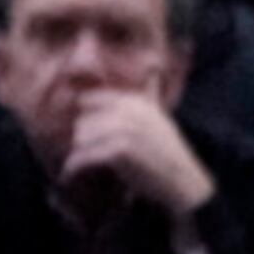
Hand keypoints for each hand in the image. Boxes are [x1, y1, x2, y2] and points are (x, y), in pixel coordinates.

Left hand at [62, 90, 216, 218]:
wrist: (182, 182)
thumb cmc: (166, 153)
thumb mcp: (159, 119)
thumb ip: (150, 96)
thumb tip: (153, 71)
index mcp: (137, 102)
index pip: (91, 99)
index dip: (86, 118)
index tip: (88, 136)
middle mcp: (131, 112)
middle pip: (82, 122)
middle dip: (81, 140)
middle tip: (87, 155)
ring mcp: (126, 130)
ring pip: (79, 139)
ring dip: (77, 155)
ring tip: (81, 166)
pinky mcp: (120, 151)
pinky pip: (82, 157)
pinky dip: (73, 169)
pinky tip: (71, 177)